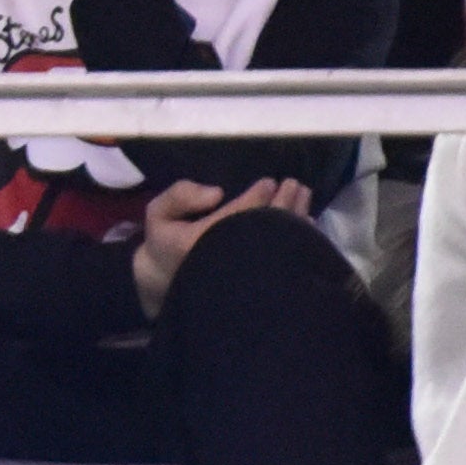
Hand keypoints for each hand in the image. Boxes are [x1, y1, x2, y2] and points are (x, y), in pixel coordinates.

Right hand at [130, 174, 308, 314]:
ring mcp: (246, 272)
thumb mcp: (158, 213)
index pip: (240, 213)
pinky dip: (300, 240)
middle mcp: (229, 256)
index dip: (259, 195)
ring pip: (281, 242)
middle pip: (267, 226)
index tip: (270, 181)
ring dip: (296, 216)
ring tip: (303, 195)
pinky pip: (285, 260)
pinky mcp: (256, 279)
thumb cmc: (164, 244)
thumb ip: (181, 196)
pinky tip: (307, 224)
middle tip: (295, 184)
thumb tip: (217, 193)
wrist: (165, 283)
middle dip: (284, 202)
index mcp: (203, 240)